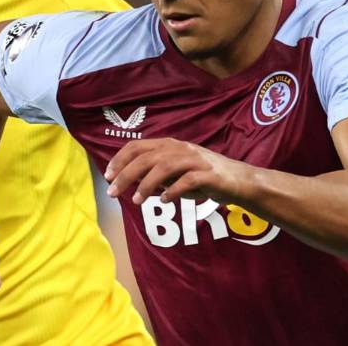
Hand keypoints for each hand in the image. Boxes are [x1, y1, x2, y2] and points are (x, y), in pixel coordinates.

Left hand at [104, 138, 252, 204]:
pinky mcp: (209, 175)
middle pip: (147, 157)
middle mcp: (181, 149)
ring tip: (136, 201)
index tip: (107, 175)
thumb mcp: (178, 173)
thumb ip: (157, 175)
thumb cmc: (206, 178)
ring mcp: (196, 160)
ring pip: (164, 167)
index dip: (120, 159)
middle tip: (113, 192)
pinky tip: (165, 201)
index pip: (138, 146)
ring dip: (147, 184)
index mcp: (170, 145)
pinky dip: (173, 191)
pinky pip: (187, 181)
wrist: (240, 181)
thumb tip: (133, 182)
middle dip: (126, 174)